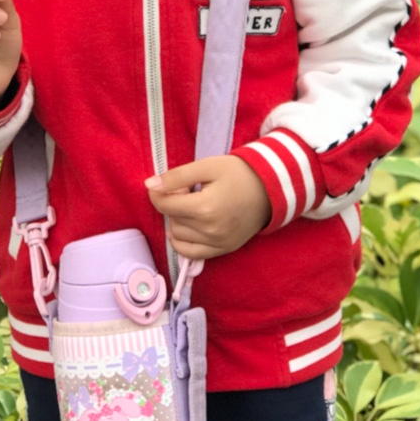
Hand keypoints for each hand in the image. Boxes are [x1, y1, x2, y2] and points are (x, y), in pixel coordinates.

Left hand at [146, 155, 270, 259]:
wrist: (271, 188)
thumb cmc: (238, 173)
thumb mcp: (207, 166)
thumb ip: (176, 176)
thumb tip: (148, 186)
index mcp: (204, 208)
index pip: (164, 205)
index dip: (159, 192)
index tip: (168, 184)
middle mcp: (209, 231)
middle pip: (172, 219)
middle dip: (173, 203)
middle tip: (188, 190)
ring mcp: (217, 244)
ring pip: (178, 236)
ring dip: (178, 220)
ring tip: (194, 205)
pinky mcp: (223, 250)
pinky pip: (191, 253)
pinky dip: (182, 242)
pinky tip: (186, 227)